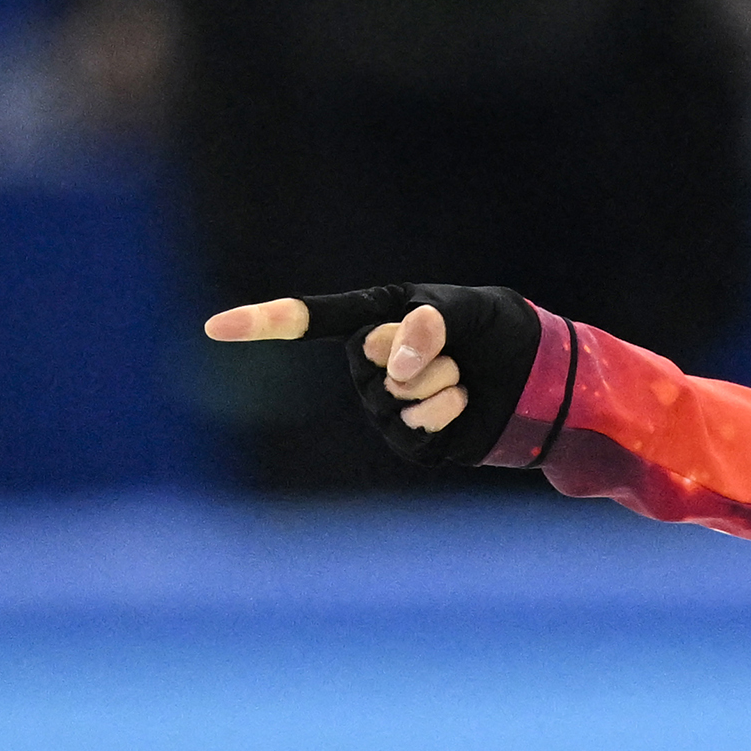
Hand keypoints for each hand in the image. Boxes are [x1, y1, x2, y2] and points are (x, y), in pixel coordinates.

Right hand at [200, 283, 543, 467]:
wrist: (536, 378)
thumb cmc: (498, 332)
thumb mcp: (471, 309)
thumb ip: (431, 320)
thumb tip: (398, 363)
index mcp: (374, 319)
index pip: (310, 320)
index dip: (264, 322)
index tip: (215, 330)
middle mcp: (368, 364)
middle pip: (367, 359)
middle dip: (419, 351)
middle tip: (452, 351)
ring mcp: (384, 407)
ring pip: (394, 397)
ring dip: (439, 383)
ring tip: (459, 375)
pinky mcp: (408, 442)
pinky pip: (414, 429)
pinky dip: (446, 412)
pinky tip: (461, 403)